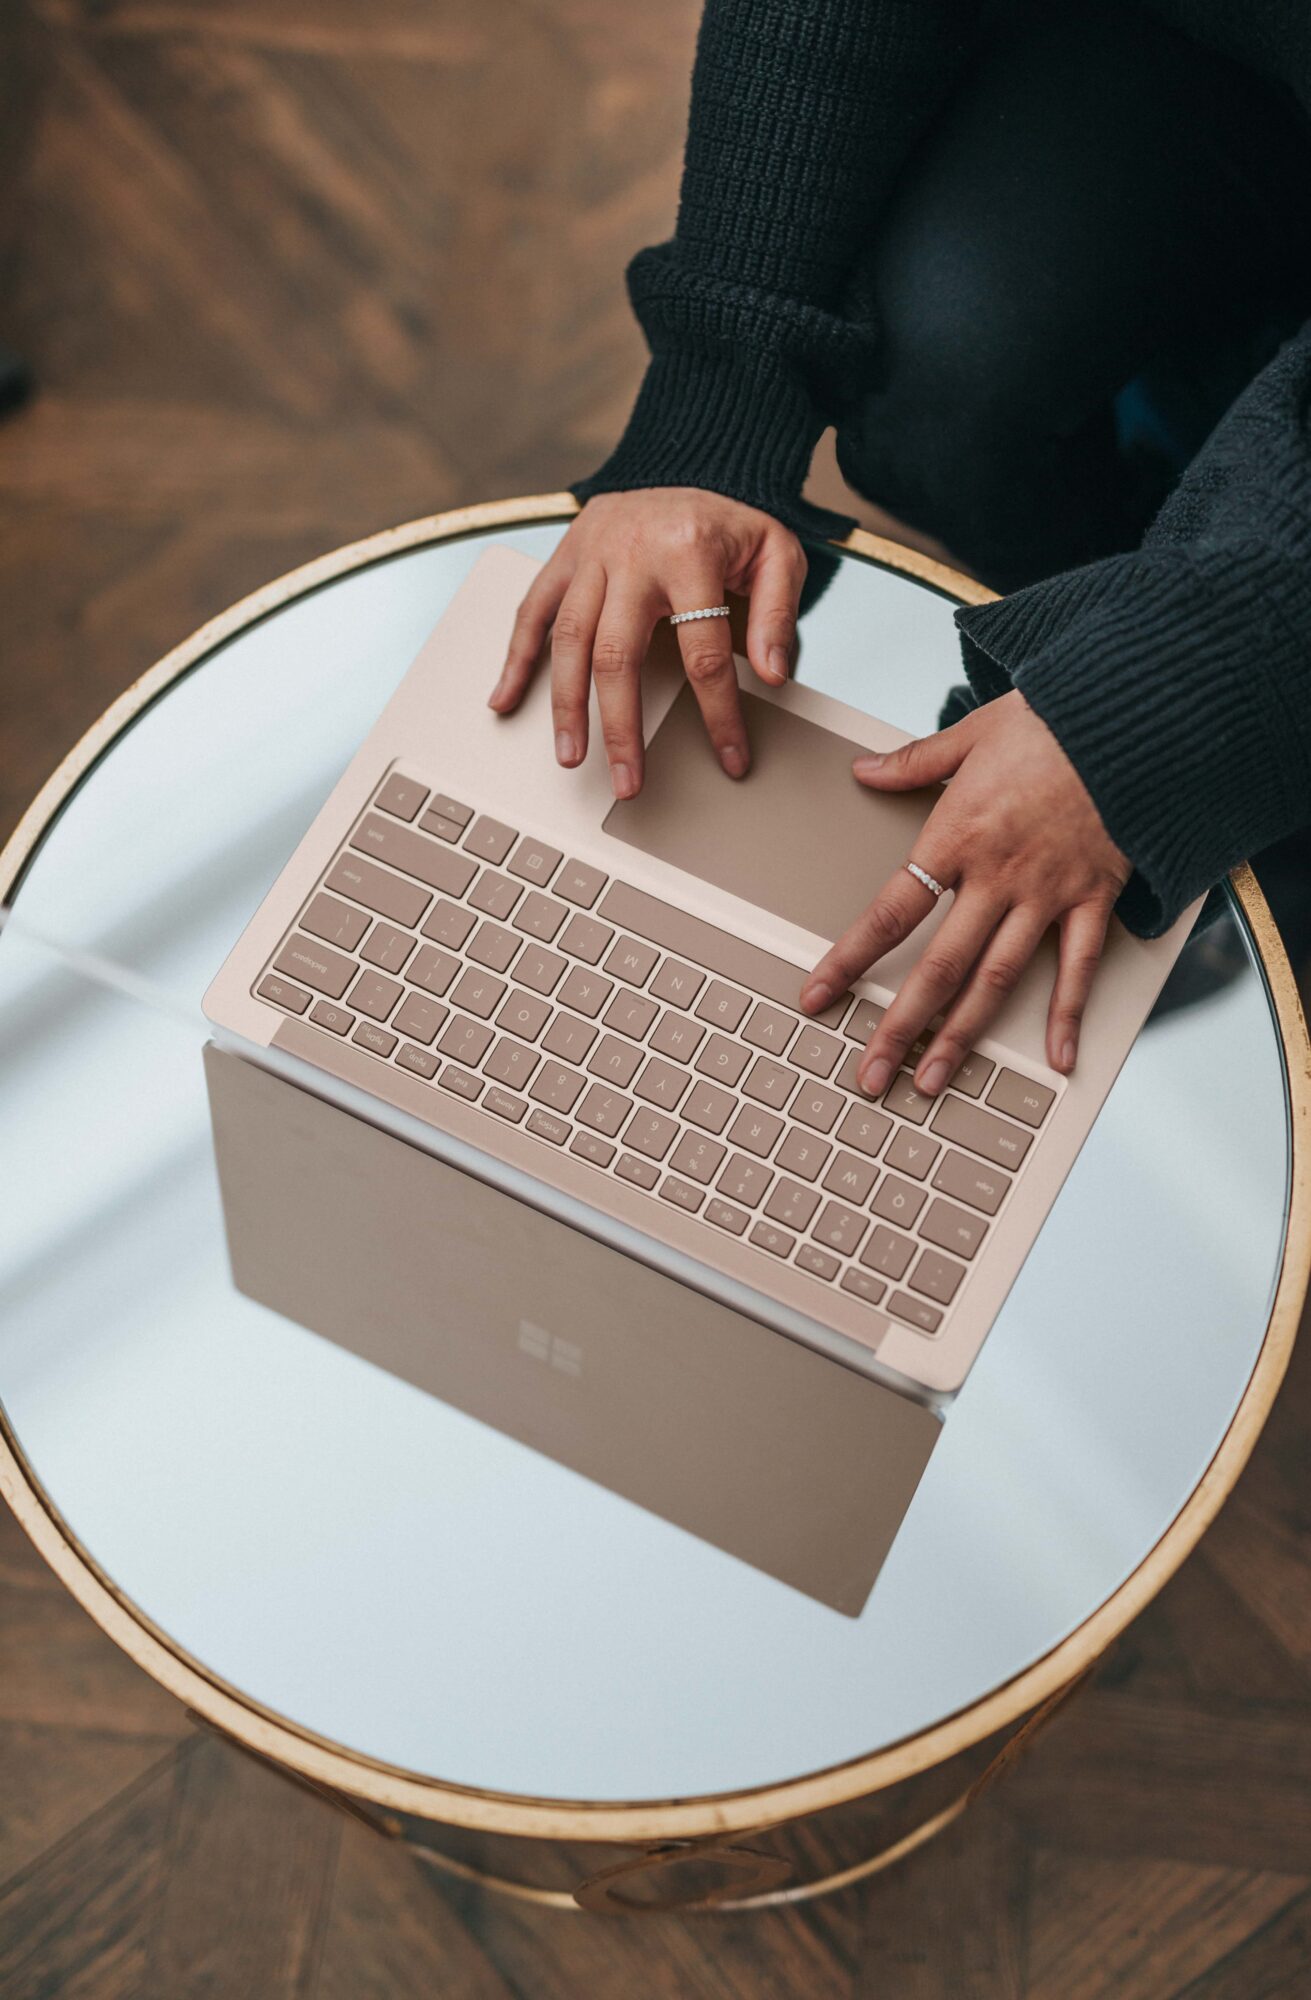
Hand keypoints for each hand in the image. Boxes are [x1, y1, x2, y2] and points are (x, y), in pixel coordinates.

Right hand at [488, 489, 806, 797]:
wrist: (690, 463)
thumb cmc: (732, 522)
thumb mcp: (777, 554)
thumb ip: (777, 613)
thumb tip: (771, 674)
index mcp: (690, 551)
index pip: (703, 650)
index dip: (718, 712)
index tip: (729, 758)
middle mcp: (632, 552)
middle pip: (618, 654)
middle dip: (621, 726)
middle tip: (627, 781)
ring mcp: (590, 553)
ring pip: (568, 638)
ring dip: (566, 705)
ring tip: (570, 756)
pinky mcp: (565, 554)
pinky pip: (532, 609)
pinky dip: (515, 657)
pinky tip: (506, 700)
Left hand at [800, 691, 1131, 1087]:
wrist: (1134, 716)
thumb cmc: (1053, 719)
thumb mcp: (972, 732)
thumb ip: (915, 761)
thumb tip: (865, 769)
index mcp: (955, 837)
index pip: (889, 913)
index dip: (848, 960)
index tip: (816, 996)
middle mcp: (996, 877)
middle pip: (937, 967)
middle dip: (899, 1027)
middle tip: (871, 1075)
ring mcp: (1046, 894)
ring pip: (995, 980)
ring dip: (961, 1036)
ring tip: (933, 1081)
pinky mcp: (1093, 898)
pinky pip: (1078, 967)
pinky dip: (1067, 1015)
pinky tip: (1059, 1059)